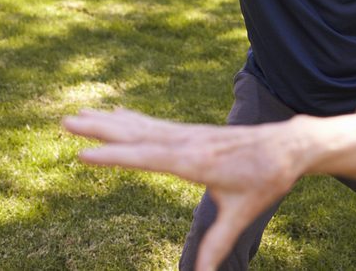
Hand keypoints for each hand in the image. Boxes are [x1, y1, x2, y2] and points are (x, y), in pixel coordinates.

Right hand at [63, 108, 355, 270]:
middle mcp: (189, 143)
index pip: (150, 158)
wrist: (289, 144)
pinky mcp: (193, 133)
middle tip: (66, 121)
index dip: (117, 156)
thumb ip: (219, 244)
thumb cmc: (267, 178)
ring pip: (143, 126)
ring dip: (109, 120)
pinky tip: (116, 113)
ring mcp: (190, 134)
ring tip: (77, 113)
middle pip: (138, 135)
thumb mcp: (243, 213)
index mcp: (197, 162)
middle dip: (101, 130)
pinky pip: (156, 124)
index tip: (84, 153)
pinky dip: (133, 119)